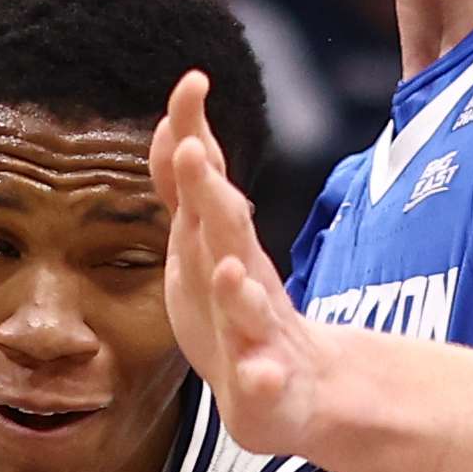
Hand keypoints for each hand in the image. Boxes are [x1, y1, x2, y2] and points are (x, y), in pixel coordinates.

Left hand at [151, 70, 335, 459]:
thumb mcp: (205, 248)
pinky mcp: (269, 384)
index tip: (191, 80)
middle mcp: (246, 280)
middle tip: (194, 151)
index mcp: (224, 246)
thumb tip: (173, 127)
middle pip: (228, 232)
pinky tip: (262, 374)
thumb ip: (187, 193)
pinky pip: (267, 380)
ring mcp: (261, 333)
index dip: (196, 136)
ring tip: (228, 271)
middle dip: (210, 195)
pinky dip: (265, 376)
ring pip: (250, 308)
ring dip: (238, 289)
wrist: (299, 391)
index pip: (208, 184)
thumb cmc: (240, 313)